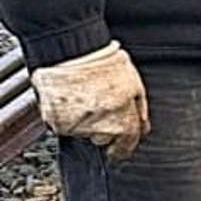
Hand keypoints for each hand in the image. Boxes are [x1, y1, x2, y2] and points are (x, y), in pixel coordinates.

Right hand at [30, 41, 148, 160]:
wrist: (73, 52)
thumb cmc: (104, 64)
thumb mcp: (135, 84)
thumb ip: (140, 110)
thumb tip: (144, 128)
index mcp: (124, 120)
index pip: (127, 145)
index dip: (124, 146)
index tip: (120, 148)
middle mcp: (101, 127)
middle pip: (104, 140)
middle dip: (104, 130)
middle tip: (100, 107)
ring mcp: (78, 127)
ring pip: (84, 134)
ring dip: (85, 124)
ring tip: (85, 99)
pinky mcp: (57, 123)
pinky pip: (64, 127)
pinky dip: (66, 118)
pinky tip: (71, 100)